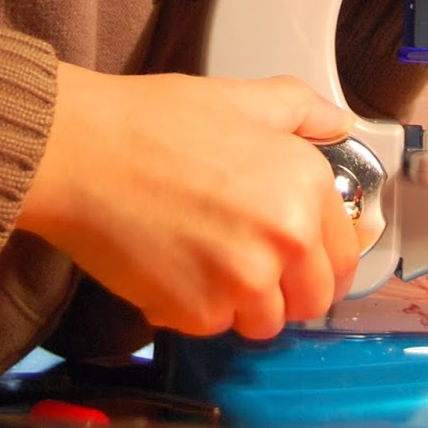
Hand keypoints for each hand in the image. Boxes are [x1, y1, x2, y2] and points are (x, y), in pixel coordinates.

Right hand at [18, 67, 359, 339]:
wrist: (81, 153)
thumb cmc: (151, 122)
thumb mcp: (241, 99)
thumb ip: (302, 110)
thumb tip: (337, 123)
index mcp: (304, 184)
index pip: (346, 253)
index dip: (323, 255)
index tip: (306, 256)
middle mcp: (285, 238)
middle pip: (313, 300)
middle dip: (289, 288)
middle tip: (254, 263)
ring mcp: (243, 282)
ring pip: (265, 322)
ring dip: (243, 303)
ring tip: (208, 258)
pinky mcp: (197, 313)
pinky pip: (214, 328)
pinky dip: (197, 308)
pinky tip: (174, 265)